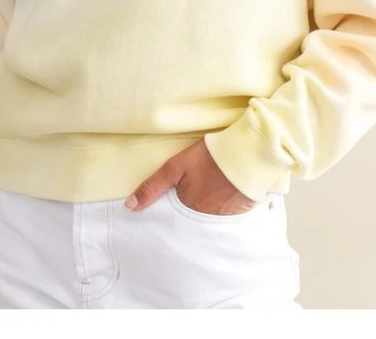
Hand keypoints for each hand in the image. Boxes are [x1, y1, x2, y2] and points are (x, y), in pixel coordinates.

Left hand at [123, 137, 257, 214]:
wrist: (246, 152)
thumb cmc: (208, 158)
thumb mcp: (175, 167)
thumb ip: (152, 187)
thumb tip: (129, 207)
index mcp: (189, 209)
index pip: (175, 222)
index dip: (172, 218)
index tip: (170, 214)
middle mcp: (206, 219)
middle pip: (194, 224)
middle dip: (190, 218)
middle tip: (192, 205)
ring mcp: (226, 216)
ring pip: (211, 220)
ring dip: (208, 213)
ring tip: (208, 201)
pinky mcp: (242, 211)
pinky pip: (230, 217)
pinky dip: (225, 210)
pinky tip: (225, 199)